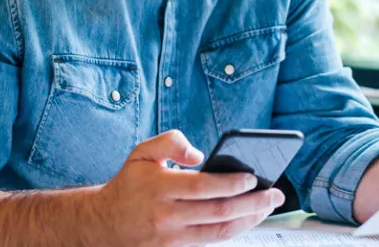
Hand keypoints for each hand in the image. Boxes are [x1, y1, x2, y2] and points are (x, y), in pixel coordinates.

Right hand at [92, 130, 283, 246]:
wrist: (103, 224)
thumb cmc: (129, 184)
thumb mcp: (141, 153)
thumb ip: (170, 142)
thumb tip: (197, 154)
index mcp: (159, 188)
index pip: (203, 187)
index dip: (231, 184)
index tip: (253, 178)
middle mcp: (166, 216)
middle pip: (218, 212)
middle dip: (252, 204)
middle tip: (275, 195)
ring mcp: (170, 237)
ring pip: (218, 232)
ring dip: (248, 220)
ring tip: (268, 208)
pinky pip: (210, 241)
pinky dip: (232, 231)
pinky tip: (248, 219)